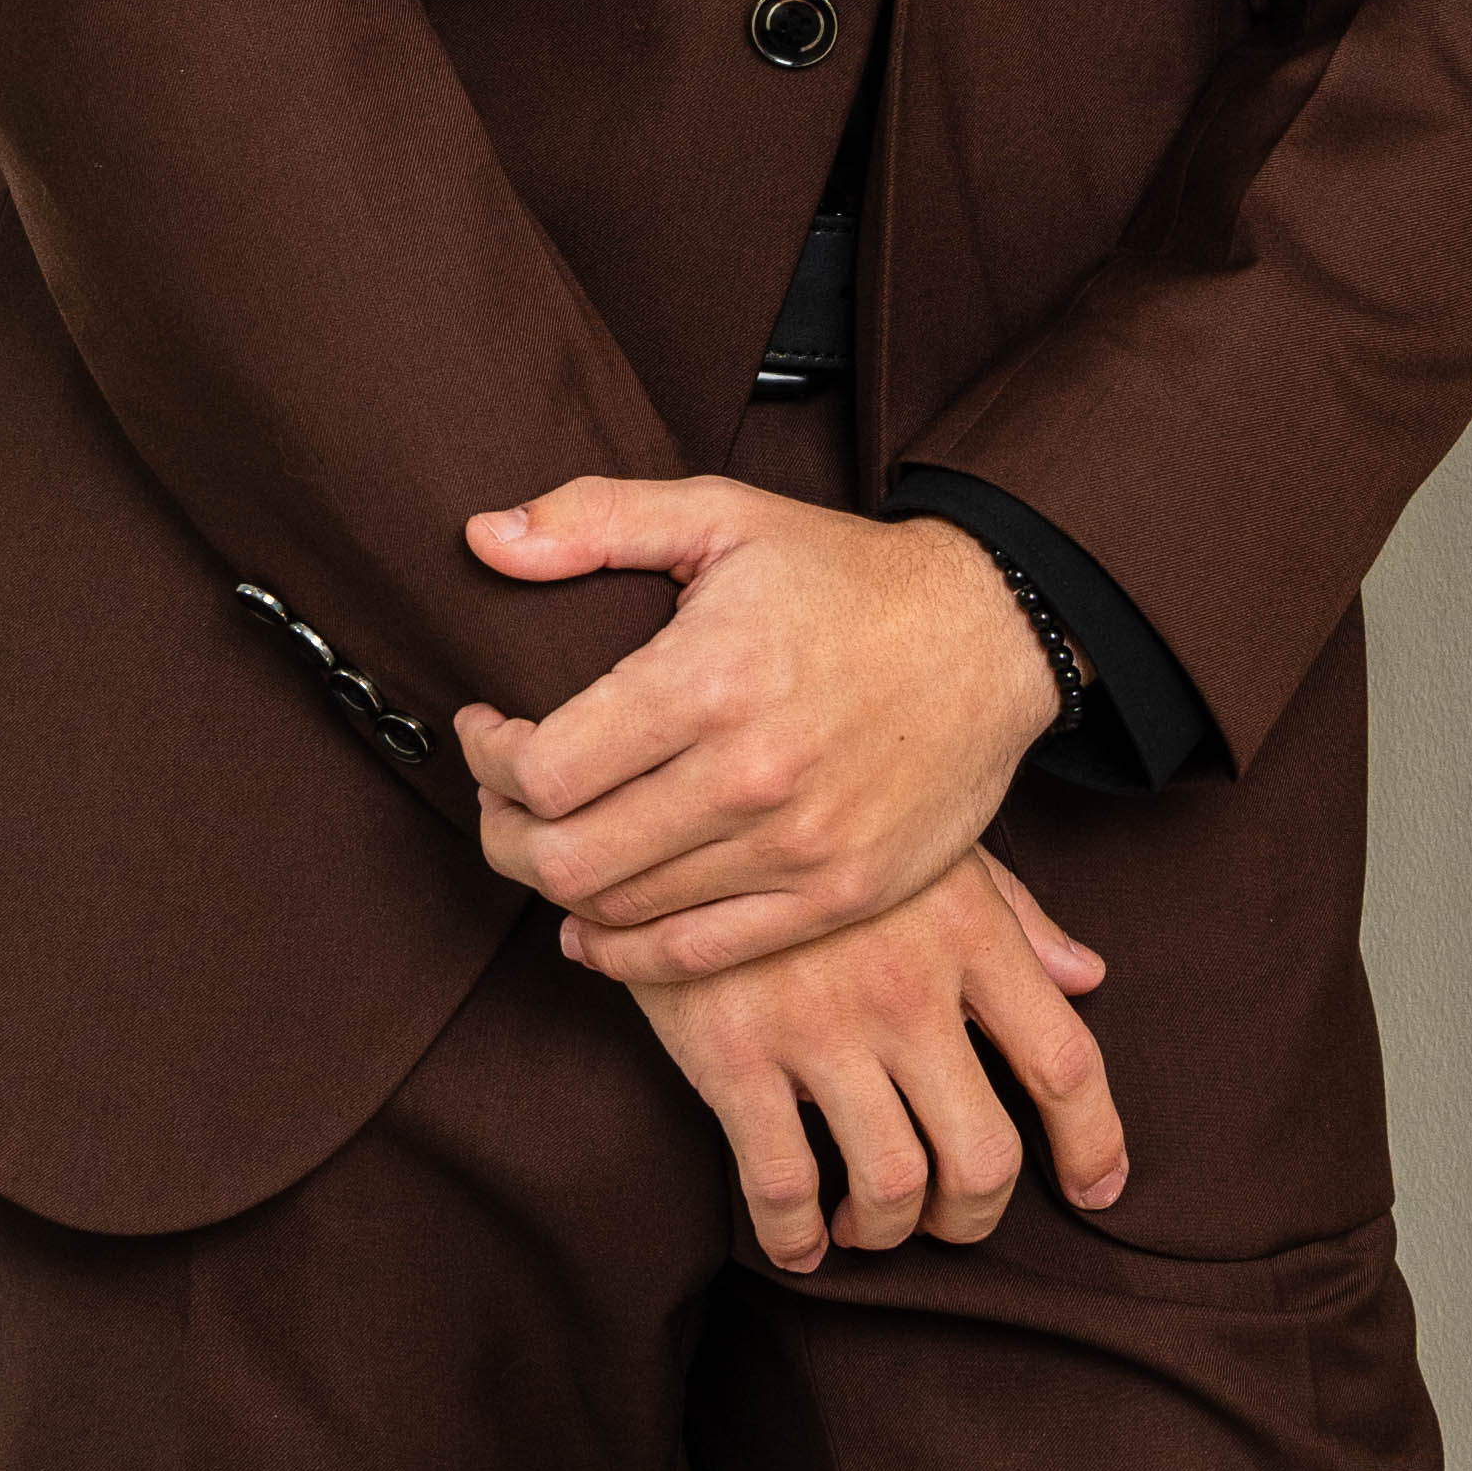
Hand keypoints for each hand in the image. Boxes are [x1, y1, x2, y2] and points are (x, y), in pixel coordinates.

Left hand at [456, 475, 1069, 975]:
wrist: (990, 636)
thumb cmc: (845, 574)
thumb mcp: (722, 514)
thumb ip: (594, 519)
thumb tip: (481, 538)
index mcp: (712, 675)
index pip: (546, 768)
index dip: (488, 759)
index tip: (485, 730)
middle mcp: (752, 774)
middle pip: (567, 857)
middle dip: (502, 833)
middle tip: (499, 798)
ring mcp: (798, 847)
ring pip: (620, 913)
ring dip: (559, 887)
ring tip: (551, 837)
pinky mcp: (835, 896)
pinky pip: (696, 955)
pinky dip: (626, 952)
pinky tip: (596, 924)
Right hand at [604, 846, 1126, 1268]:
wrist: (683, 797)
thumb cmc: (828, 824)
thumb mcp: (931, 848)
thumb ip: (1014, 917)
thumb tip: (1088, 977)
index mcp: (968, 929)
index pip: (1065, 1062)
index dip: (1094, 1145)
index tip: (1097, 1192)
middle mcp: (906, 984)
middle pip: (985, 1155)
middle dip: (974, 1215)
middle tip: (950, 1217)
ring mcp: (818, 1021)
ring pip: (893, 1185)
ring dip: (890, 1229)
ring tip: (871, 1221)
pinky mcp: (733, 1052)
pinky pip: (781, 1185)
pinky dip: (797, 1237)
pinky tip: (801, 1239)